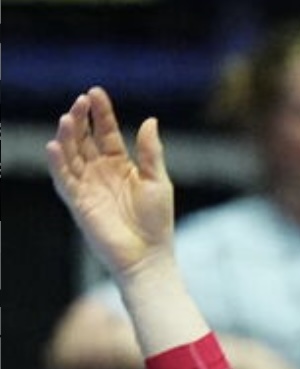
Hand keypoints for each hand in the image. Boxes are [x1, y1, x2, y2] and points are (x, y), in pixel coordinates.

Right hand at [46, 87, 176, 284]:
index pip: (106, 132)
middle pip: (85, 138)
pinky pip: (63, 178)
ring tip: (68, 118)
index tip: (95, 93)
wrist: (148, 256)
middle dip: (81, 119)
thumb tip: (150, 120)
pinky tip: (54, 145)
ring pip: (71, 154)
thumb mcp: (157, 181)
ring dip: (67, 136)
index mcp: (120, 164)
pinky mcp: (77, 201)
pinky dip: (57, 162)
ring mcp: (86, 185)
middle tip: (81, 101)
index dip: (101, 113)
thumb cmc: (156, 221)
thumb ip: (150, 152)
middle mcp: (100, 171)